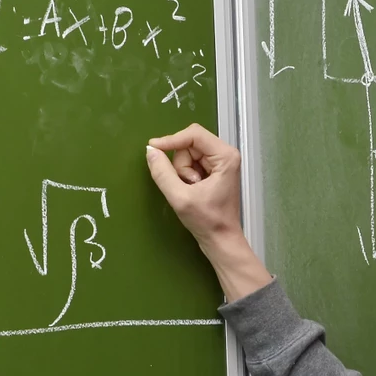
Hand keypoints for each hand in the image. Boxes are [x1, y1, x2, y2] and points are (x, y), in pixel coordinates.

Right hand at [145, 123, 271, 300]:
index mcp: (225, 156)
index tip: (153, 149)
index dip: (171, 140)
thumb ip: (163, 173)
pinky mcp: (213, 171)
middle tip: (186, 186)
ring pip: (187, 154)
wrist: (221, 241)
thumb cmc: (206, 221)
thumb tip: (150, 151)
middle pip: (189, 144)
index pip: (193, 134)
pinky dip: (185, 176)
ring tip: (191, 191)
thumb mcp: (180, 198)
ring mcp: (220, 162)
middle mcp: (225, 154)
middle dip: (180, 164)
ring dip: (182, 172)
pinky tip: (192, 191)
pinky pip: (190, 164)